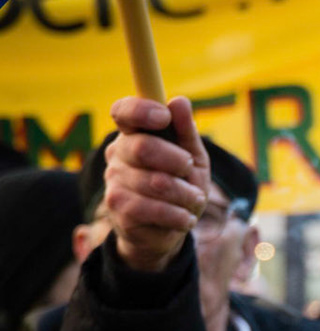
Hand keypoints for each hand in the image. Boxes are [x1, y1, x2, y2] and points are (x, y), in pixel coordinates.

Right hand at [103, 97, 209, 272]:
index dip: (141, 110)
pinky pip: (155, 209)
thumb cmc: (180, 184)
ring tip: (193, 200)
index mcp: (135, 134)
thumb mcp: (192, 157)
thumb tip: (179, 101)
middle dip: (178, 161)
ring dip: (186, 194)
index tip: (163, 116)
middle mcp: (118, 154)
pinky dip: (179, 215)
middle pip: (143, 147)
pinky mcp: (118, 208)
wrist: (168, 228)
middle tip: (189, 171)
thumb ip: (186, 131)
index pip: (124, 112)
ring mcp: (114, 181)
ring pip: (156, 183)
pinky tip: (184, 217)